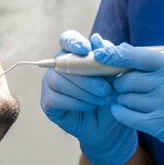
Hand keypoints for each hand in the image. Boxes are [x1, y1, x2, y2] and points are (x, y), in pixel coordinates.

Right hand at [40, 30, 137, 164]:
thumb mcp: (115, 75)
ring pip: (59, 80)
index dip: (74, 42)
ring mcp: (50, 83)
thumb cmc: (112, 95)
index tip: (85, 50)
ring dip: (84, 91)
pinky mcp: (47, 101)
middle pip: (64, 63)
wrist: (110, 125)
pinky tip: (89, 106)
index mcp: (75, 53)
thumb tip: (96, 39)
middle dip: (87, 76)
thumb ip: (107, 57)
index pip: (67, 39)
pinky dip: (76, 102)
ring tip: (102, 99)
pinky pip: (57, 98)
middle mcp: (59, 65)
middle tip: (106, 88)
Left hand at [93, 42, 163, 164]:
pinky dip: (121, 113)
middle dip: (120, 83)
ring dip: (123, 100)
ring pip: (127, 98)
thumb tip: (127, 52)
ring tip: (130, 102)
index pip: (140, 56)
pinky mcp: (162, 126)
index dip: (117, 55)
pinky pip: (129, 116)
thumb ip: (162, 67)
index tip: (101, 54)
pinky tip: (121, 112)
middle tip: (121, 86)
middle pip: (128, 79)